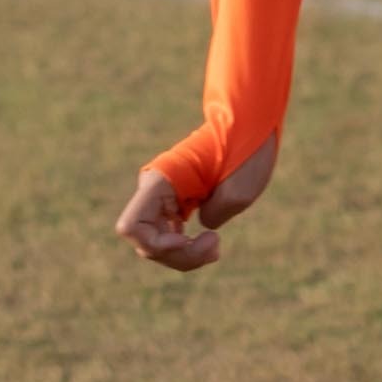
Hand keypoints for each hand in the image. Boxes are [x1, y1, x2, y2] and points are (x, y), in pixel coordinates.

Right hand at [116, 135, 279, 273]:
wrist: (250, 126)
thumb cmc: (247, 152)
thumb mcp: (239, 190)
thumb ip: (214, 216)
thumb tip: (201, 226)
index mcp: (160, 182)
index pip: (131, 227)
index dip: (155, 245)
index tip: (186, 240)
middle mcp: (154, 191)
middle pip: (146, 242)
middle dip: (178, 255)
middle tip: (216, 247)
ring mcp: (163, 198)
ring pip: (157, 243)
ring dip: (184, 254)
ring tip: (215, 247)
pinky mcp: (176, 204)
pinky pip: (170, 235)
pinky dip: (187, 246)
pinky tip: (209, 243)